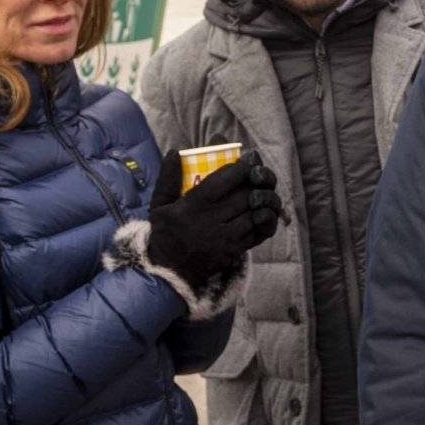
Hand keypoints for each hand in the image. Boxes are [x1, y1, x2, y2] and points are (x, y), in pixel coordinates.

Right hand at [146, 152, 282, 292]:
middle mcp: (211, 220)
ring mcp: (226, 237)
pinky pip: (259, 232)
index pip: (225, 179)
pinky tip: (263, 211)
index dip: (242, 167)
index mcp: (193, 205)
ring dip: (265, 200)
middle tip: (260, 174)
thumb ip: (168, 178)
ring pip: (256, 212)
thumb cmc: (164, 234)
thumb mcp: (159, 205)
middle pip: (245, 194)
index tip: (248, 159)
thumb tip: (175, 151)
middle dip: (258, 181)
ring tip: (264, 191)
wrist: (169, 273)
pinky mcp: (235, 250)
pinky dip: (265, 219)